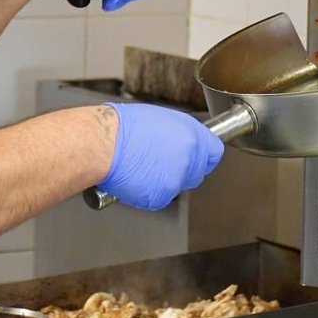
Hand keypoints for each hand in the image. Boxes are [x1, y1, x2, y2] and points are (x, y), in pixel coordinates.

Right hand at [98, 102, 223, 210]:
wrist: (103, 142)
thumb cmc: (122, 126)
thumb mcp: (159, 119)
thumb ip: (177, 134)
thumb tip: (179, 142)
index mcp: (192, 134)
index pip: (214, 152)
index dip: (203, 156)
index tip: (197, 158)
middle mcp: (189, 157)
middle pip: (196, 173)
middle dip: (182, 171)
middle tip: (160, 163)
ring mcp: (176, 178)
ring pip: (176, 186)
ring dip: (163, 182)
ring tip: (140, 166)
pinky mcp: (161, 196)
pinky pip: (158, 198)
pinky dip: (147, 193)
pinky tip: (134, 178)